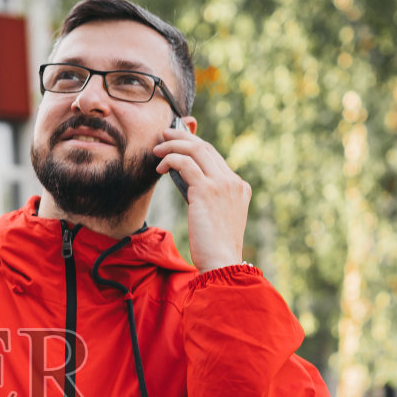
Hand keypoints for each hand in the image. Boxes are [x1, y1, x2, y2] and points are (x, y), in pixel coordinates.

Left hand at [153, 126, 249, 271]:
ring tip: (157, 149)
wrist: (221, 261)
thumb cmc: (215, 246)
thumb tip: (188, 184)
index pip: (215, 157)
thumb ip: (210, 198)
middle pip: (205, 148)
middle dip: (182, 137)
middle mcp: (233, 181)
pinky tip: (160, 167)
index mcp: (239, 186)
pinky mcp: (206, 190)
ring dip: (173, 145)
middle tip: (165, 135)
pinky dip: (170, 160)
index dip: (194, 145)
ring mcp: (222, 184)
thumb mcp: (217, 217)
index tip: (178, 142)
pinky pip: (185, 164)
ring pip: (195, 150)